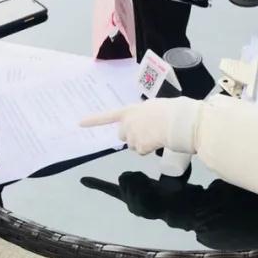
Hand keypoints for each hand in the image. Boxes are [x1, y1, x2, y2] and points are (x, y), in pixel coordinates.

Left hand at [81, 97, 200, 156]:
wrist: (177, 121)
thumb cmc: (169, 110)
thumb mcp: (152, 106)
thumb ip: (143, 113)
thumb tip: (144, 120)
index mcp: (129, 111)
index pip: (107, 116)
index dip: (93, 120)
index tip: (79, 123)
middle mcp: (127, 124)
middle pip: (123, 135)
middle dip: (131, 136)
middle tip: (146, 132)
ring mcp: (132, 137)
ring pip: (134, 145)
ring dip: (142, 143)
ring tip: (157, 135)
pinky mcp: (140, 147)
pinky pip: (143, 151)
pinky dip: (150, 149)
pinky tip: (159, 141)